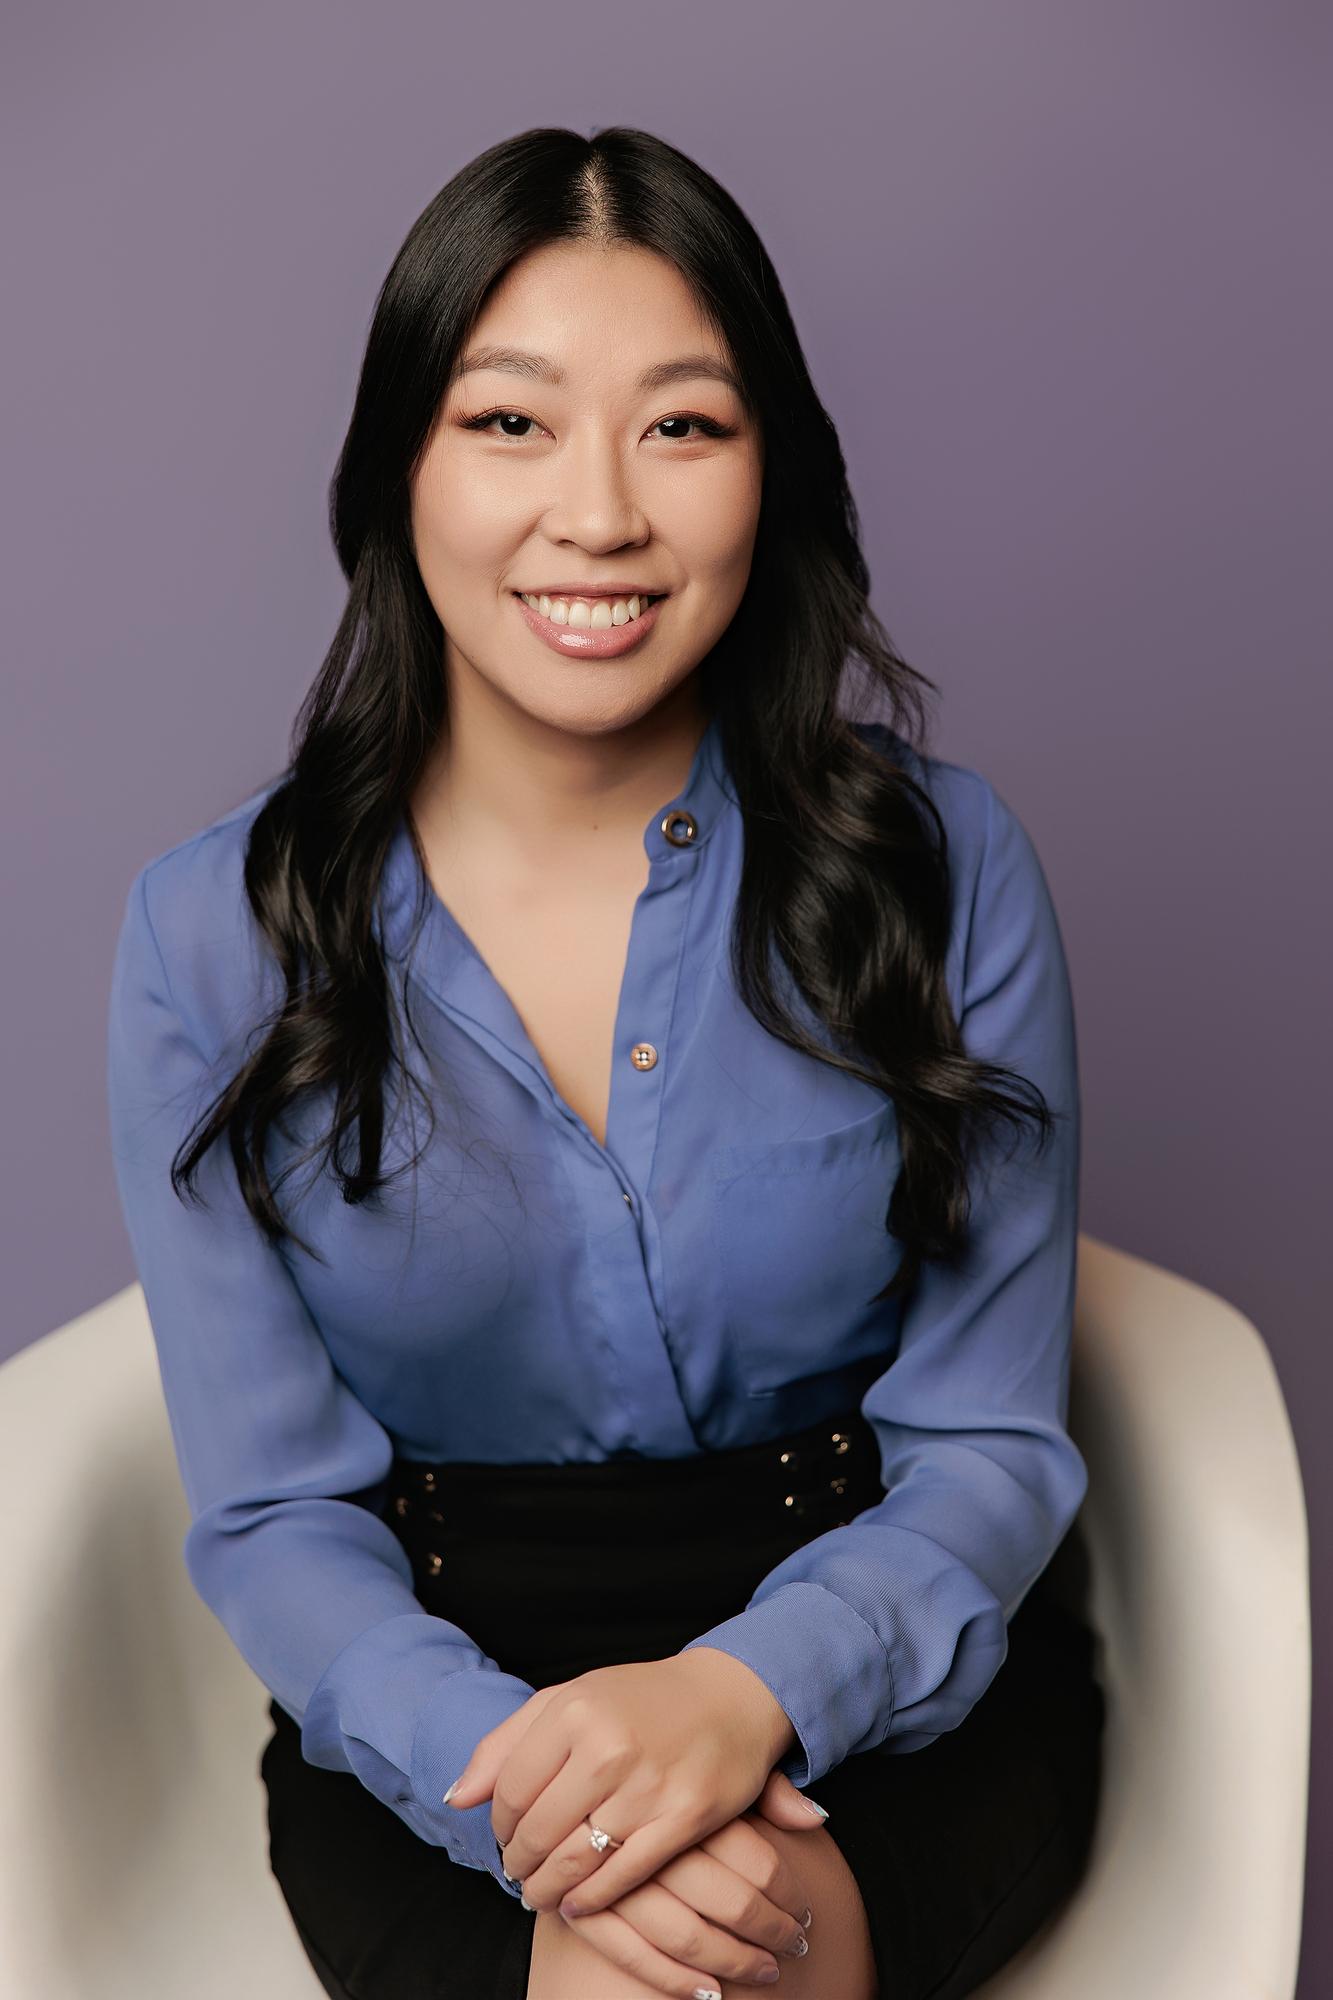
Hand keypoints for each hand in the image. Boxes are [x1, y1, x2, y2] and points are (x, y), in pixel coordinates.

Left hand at [443, 1650, 799, 1911]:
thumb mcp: (570, 1698)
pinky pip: (623, 1874)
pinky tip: (578, 1902)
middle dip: (520, 1863)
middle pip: (538, 1830)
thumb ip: (507, 1743)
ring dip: (547, 1888)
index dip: (499, 1824)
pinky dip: (591, 1898)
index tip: (504, 1837)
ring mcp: (648, 1784)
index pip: (511, 1789)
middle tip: (518, 1874)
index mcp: (576, 1709)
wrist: (731, 1696)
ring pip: (575, 1860)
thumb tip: (457, 1798)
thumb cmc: (641, 1701)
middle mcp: (609, 1745)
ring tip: (540, 1894)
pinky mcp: (684, 1817)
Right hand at [550, 1775, 818, 1998]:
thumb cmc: (664, 1764)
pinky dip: (674, 1979)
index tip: (806, 1910)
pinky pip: (634, 1955)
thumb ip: (767, 1788)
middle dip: (771, 1931)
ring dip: (732, 1962)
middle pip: (731, 1902)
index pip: (757, 1862)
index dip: (787, 1894)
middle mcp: (655, 1838)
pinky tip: (709, 1991)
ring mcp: (617, 1876)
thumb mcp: (718, 1761)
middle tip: (796, 1943)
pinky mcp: (585, 1905)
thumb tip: (816, 1818)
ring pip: (686, 1935)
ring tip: (766, 1971)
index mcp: (691, 1799)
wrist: (580, 1757)